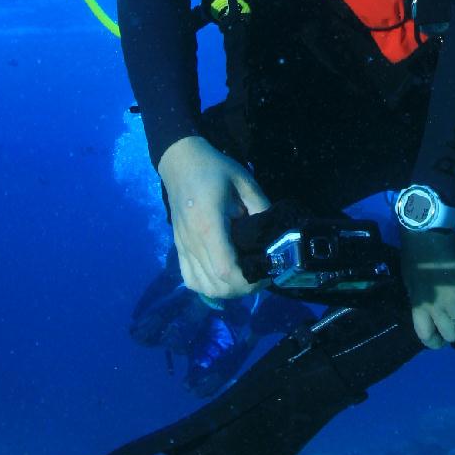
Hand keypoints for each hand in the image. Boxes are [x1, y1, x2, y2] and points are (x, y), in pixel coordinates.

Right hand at [158, 135, 270, 300]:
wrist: (181, 164)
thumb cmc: (215, 170)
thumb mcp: (245, 184)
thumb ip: (262, 210)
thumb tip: (276, 237)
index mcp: (209, 226)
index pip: (226, 270)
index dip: (248, 282)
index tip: (266, 274)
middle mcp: (193, 243)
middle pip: (216, 285)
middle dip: (243, 289)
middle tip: (261, 275)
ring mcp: (183, 248)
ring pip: (203, 287)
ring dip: (227, 291)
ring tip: (244, 277)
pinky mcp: (178, 249)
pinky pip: (191, 280)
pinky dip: (208, 286)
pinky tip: (223, 278)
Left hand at [401, 229, 454, 348]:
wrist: (428, 231)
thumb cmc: (416, 252)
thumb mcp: (410, 280)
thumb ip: (420, 298)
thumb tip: (428, 307)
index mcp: (418, 305)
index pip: (426, 336)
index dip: (435, 342)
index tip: (440, 339)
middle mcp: (435, 307)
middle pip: (451, 334)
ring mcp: (452, 300)